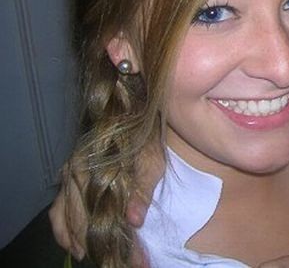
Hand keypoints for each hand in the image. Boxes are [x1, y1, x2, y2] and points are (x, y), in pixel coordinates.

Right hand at [48, 143, 164, 260]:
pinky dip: (64, 230)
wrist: (132, 113)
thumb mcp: (152, 160)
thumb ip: (142, 190)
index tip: (137, 259)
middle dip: (103, 246)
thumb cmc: (145, 136)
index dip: (120, 240)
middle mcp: (76, 173)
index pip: (103, 215)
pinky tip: (75, 247)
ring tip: (97, 258)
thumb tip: (134, 220)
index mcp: (95, 169)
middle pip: (84, 221)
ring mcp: (69, 176)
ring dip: (81, 241)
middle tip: (121, 264)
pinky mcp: (68, 177)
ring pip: (67, 219)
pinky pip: (58, 211)